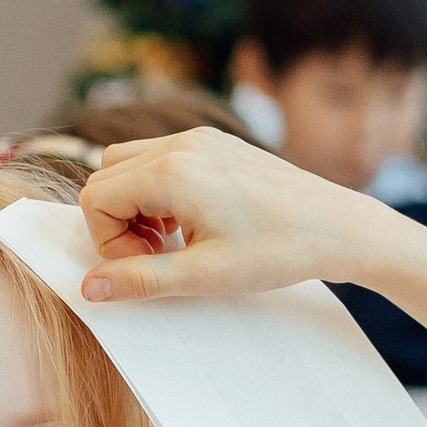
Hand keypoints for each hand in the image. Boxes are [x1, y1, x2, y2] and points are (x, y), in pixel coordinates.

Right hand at [76, 129, 384, 302]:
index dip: (108, 242)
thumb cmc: (278, 250)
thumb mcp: (203, 275)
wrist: (338, 227)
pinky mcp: (217, 143)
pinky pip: (161, 159)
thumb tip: (89, 287)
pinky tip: (192, 222)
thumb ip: (139, 280)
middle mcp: (181, 144)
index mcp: (172, 171)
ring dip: (135, 205)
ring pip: (130, 163)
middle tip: (157, 255)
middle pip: (106, 175)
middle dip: (117, 222)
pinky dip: (160, 191)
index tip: (147, 266)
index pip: (95, 198)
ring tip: (172, 240)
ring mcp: (200, 139)